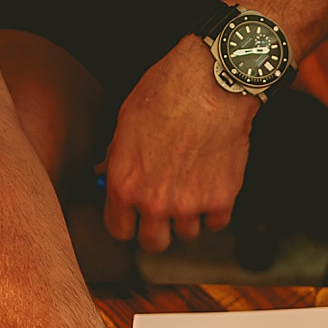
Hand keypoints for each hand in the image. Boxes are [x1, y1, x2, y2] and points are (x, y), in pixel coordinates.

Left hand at [102, 38, 257, 251]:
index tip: (134, 217)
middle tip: (165, 213)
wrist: (211, 85)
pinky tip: (212, 186)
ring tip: (192, 189)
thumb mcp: (126, 123)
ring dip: (189, 217)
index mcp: (125, 185)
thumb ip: (116, 158)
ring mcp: (190, 204)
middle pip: (154, 243)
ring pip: (188, 233)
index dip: (127, 223)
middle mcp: (155, 202)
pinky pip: (217, 222)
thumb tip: (105, 172)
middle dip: (158, 231)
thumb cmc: (166, 94)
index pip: (119, 230)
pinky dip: (215, 210)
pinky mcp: (221, 200)